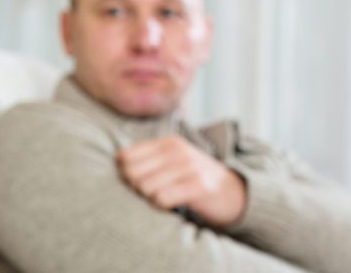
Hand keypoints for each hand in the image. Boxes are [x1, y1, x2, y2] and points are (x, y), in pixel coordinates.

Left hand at [116, 135, 246, 227]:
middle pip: (132, 174)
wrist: (233, 194)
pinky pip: (161, 199)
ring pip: (145, 187)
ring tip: (164, 199)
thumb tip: (117, 163)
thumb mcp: (172, 163)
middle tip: (151, 195)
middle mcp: (177, 151)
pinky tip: (172, 206)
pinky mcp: (198, 185)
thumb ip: (147, 160)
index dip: (125, 174)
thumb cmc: (193, 180)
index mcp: (167, 143)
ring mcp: (189, 166)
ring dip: (151, 199)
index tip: (136, 183)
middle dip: (137, 189)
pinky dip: (162, 206)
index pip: (126, 157)